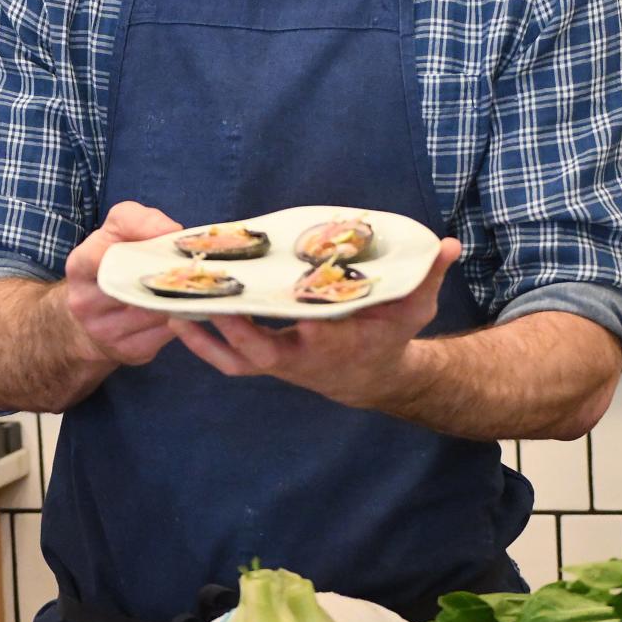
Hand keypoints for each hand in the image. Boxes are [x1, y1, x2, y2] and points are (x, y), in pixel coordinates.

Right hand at [64, 200, 182, 367]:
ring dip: (183, 294)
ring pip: (159, 308)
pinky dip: (184, 316)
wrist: (90, 323)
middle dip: (172, 270)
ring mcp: (107, 331)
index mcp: (79, 267)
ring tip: (197, 280)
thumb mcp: (113, 234)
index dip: (142, 239)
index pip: (103, 253)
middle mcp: (86, 303)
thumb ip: (137, 220)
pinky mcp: (130, 351)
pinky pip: (168, 332)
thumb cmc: (110, 266)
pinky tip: (188, 303)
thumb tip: (172, 232)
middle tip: (195, 259)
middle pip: (140, 282)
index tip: (170, 233)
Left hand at [169, 238, 460, 410]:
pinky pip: (229, 358)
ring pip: (235, 358)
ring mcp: (279, 362)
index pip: (306, 333)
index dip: (283, 322)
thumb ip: (427, 274)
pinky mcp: (264, 360)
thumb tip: (449, 245)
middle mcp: (300, 356)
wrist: (374, 375)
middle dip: (227, 327)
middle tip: (199, 295)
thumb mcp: (415, 304)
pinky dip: (204, 342)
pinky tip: (179, 316)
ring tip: (171, 305)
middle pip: (256, 350)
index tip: (258, 301)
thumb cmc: (391, 334)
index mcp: (333, 342)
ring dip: (203, 336)